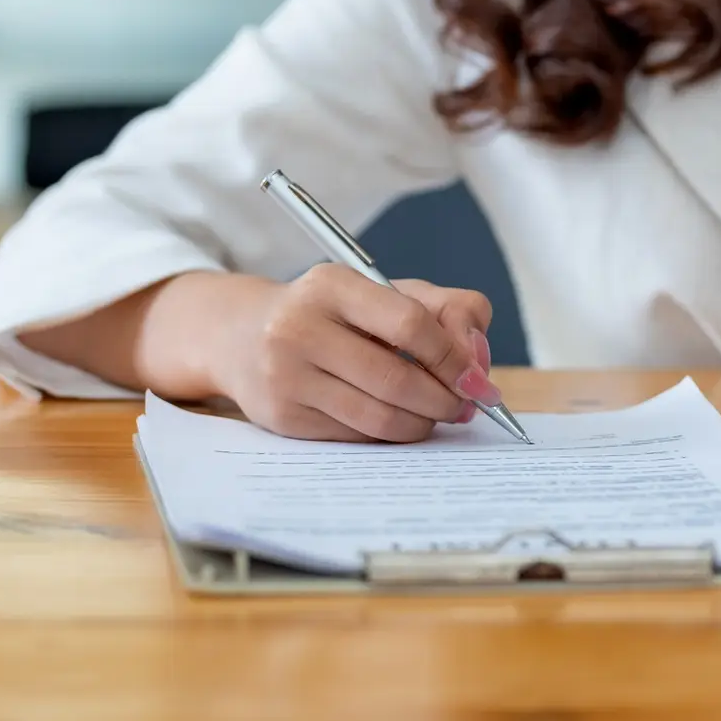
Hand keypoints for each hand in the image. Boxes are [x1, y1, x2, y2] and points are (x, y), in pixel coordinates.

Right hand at [211, 265, 498, 442]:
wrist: (243, 337)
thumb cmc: (333, 314)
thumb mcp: (386, 293)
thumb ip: (447, 311)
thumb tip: (477, 362)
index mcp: (332, 285)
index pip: (409, 323)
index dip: (452, 357)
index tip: (476, 379)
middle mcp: (300, 327)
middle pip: (396, 379)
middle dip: (443, 399)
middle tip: (464, 407)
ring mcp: (286, 375)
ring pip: (377, 416)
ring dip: (421, 423)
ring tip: (436, 416)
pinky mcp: (281, 416)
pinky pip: (354, 435)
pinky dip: (388, 433)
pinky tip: (397, 421)